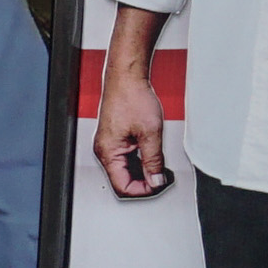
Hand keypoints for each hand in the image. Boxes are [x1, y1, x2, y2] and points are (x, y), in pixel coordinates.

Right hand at [96, 59, 170, 198]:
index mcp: (108, 152)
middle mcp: (104, 151)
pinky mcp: (115, 139)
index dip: (143, 189)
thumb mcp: (150, 133)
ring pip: (126, 170)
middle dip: (145, 181)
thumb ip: (153, 160)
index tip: (159, 183)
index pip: (123, 186)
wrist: (127, 77)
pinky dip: (140, 160)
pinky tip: (151, 153)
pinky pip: (126, 158)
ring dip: (143, 170)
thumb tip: (156, 180)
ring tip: (159, 162)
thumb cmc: (132, 97)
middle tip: (163, 174)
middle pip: (123, 180)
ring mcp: (108, 145)